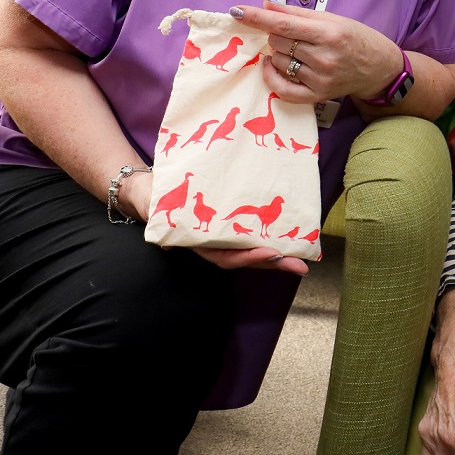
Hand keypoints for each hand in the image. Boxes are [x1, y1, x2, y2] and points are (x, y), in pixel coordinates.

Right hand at [123, 172, 308, 274]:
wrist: (151, 188)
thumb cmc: (156, 199)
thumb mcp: (157, 210)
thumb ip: (164, 224)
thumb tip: (167, 245)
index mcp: (199, 244)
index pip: (226, 258)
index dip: (248, 258)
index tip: (270, 252)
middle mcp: (215, 243)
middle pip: (247, 258)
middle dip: (274, 262)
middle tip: (301, 266)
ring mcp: (224, 234)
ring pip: (253, 247)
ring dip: (278, 252)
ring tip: (303, 254)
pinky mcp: (232, 220)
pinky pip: (253, 231)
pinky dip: (271, 233)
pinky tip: (291, 233)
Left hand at [229, 0, 400, 106]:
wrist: (379, 68)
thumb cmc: (356, 38)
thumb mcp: (332, 19)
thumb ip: (297, 14)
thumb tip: (265, 5)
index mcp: (329, 34)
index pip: (283, 25)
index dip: (257, 17)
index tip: (236, 10)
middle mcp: (324, 58)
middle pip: (277, 43)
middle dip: (275, 35)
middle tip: (293, 34)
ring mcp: (320, 79)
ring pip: (278, 61)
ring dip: (278, 53)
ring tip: (296, 50)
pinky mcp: (317, 96)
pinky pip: (282, 89)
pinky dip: (271, 76)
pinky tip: (270, 66)